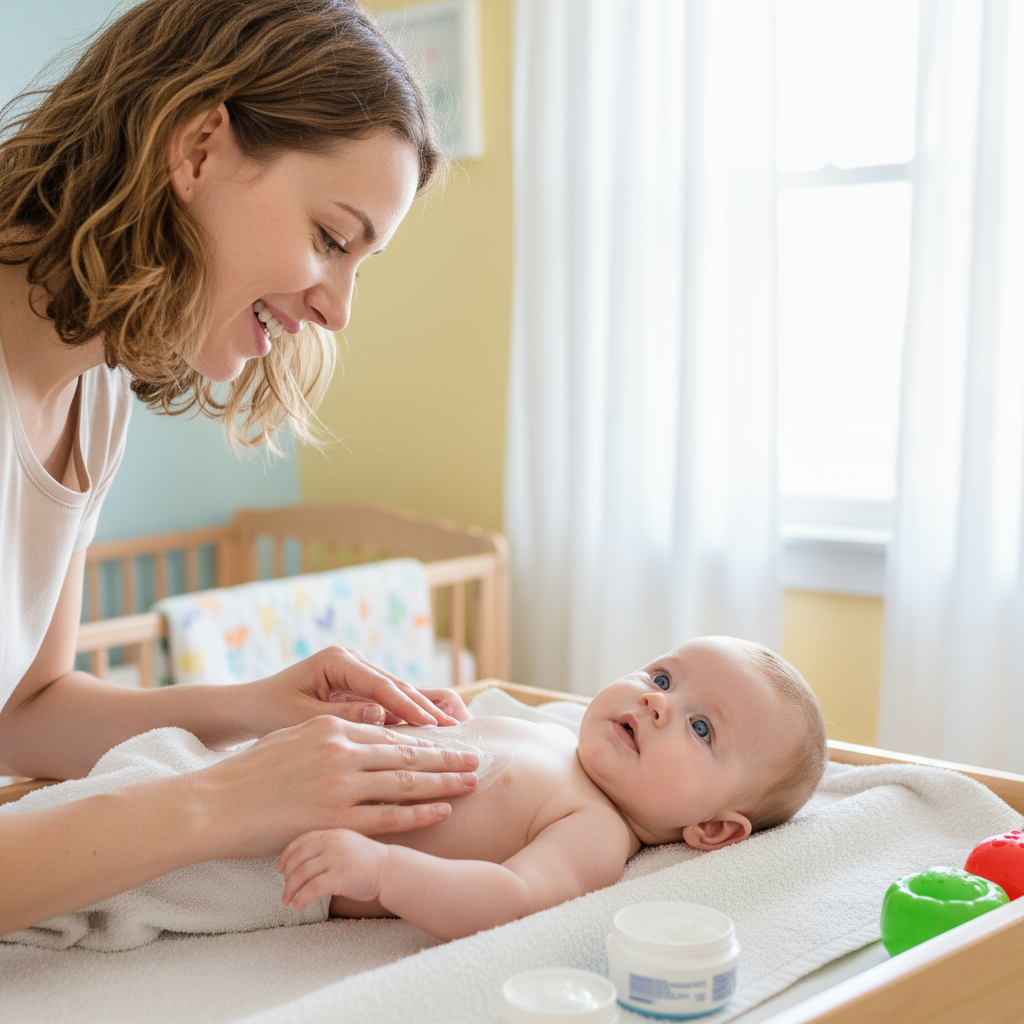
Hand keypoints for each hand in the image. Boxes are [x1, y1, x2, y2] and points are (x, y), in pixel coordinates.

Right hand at [189, 715, 477, 857]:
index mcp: (332, 728)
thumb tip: (365, 731)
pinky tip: (441, 811)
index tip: (448, 740)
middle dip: (446, 757)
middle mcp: (342, 751)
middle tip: (475, 758)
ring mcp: (340, 786)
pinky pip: (387, 816)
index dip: (424, 738)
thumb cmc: (248, 772)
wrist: (213, 804)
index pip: (390, 733)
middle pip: (407, 755)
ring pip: (405, 784)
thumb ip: (332, 734)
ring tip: (470, 782)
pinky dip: (419, 814)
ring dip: (443, 783)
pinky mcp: (334, 819)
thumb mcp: (293, 736)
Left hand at [244, 645, 460, 736]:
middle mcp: (351, 660)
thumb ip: (342, 715)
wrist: (247, 708)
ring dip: (422, 711)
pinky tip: (429, 729)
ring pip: (396, 692)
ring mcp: (356, 672)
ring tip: (451, 729)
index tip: (434, 725)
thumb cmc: (268, 713)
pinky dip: (407, 715)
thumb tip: (382, 714)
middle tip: (455, 728)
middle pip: (396, 684)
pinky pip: (387, 701)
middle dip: (426, 706)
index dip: (410, 706)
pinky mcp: (357, 686)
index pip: (382, 684)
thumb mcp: (301, 718)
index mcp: (336, 660)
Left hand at [278, 828, 384, 910]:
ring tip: (288, 900)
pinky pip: (312, 888)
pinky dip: (301, 898)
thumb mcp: (347, 845)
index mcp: (333, 833)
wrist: (390, 870)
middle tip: (285, 890)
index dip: (287, 855)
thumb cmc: (369, 862)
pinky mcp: (339, 876)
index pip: (302, 841)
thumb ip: (328, 848)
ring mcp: (336, 858)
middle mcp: (332, 843)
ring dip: (290, 890)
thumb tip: (304, 864)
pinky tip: (298, 905)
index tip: (280, 869)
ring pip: (302, 874)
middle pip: (298, 859)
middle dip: (287, 877)